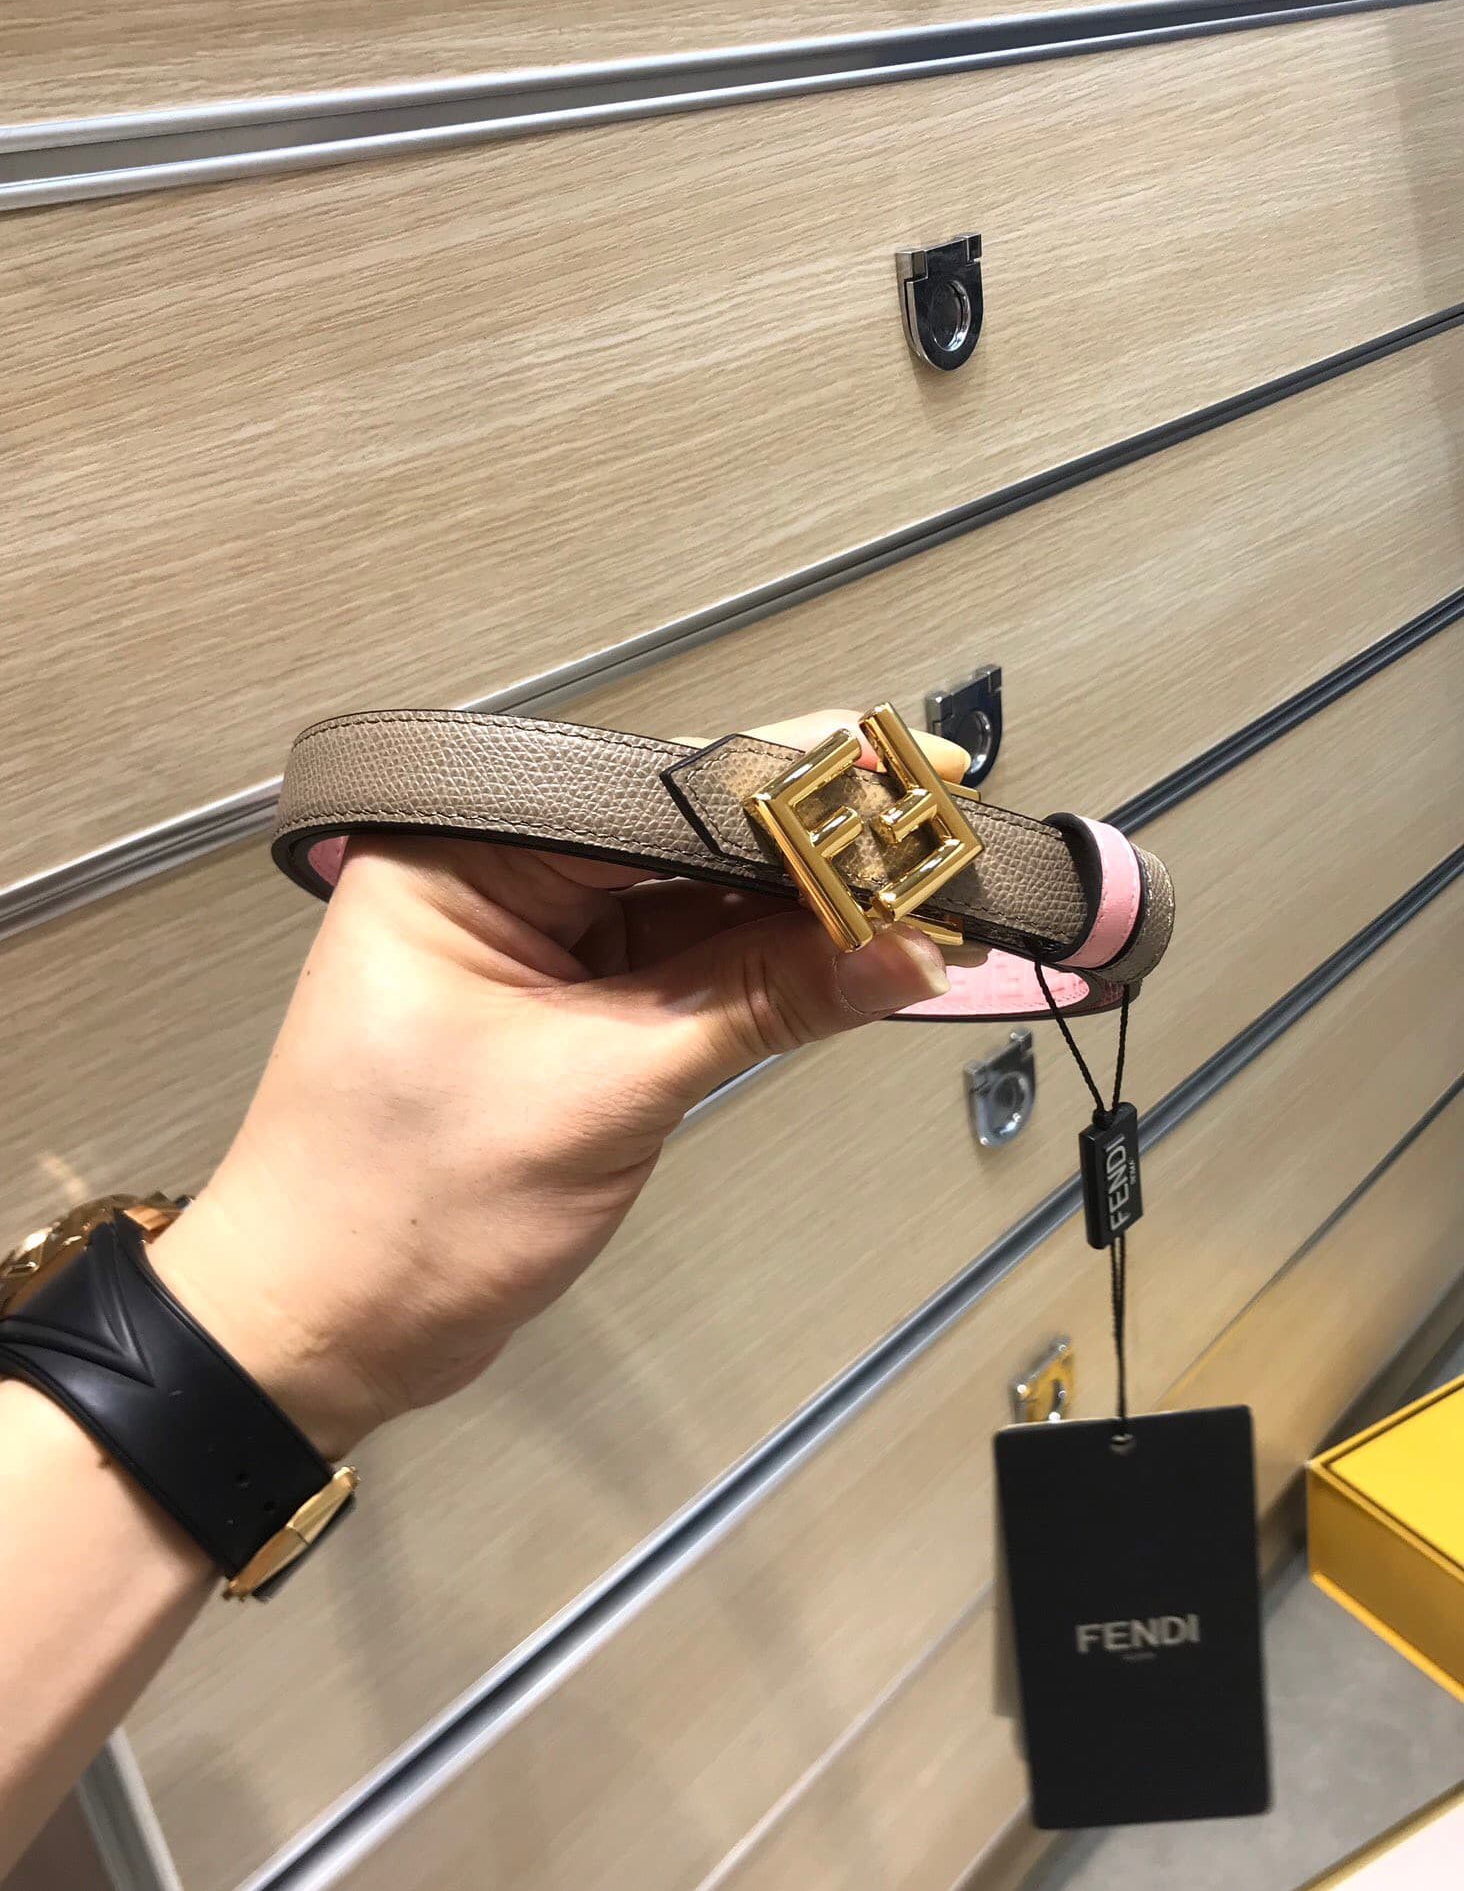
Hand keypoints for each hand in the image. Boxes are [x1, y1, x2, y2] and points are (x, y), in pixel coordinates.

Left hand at [151, 713, 971, 1457]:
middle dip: (813, 846)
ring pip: (693, 899)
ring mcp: (533, 940)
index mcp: (462, 851)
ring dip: (802, 910)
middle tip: (943, 835)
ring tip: (926, 896)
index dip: (794, 789)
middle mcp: (494, 872)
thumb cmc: (410, 1207)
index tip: (913, 782)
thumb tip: (907, 946)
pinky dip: (762, 968)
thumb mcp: (606, 1088)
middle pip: (682, 834)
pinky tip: (855, 956)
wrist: (324, 1333)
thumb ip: (763, 1003)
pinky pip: (681, 962)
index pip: (654, 790)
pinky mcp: (566, 1005)